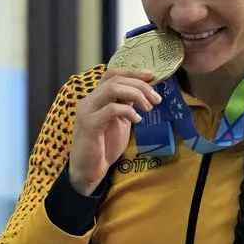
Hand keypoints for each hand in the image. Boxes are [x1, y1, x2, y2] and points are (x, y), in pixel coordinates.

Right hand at [68, 68, 161, 195]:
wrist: (88, 171)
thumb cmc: (104, 146)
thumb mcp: (119, 121)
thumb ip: (126, 105)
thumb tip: (143, 91)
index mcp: (96, 97)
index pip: (113, 74)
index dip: (133, 71)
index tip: (152, 75)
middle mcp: (89, 100)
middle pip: (115, 79)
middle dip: (140, 85)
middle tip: (156, 98)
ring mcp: (87, 111)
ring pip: (112, 89)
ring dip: (136, 94)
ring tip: (149, 107)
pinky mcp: (89, 124)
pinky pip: (111, 109)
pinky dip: (128, 111)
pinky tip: (137, 119)